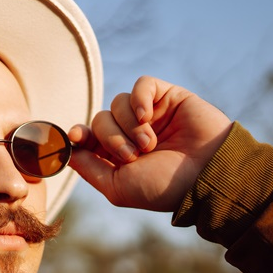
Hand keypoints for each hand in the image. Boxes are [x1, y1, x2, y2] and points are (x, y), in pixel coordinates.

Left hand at [67, 76, 231, 211]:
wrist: (205, 175)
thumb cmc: (163, 187)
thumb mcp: (117, 187)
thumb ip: (89, 169)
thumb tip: (67, 151)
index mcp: (116, 156)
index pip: (87, 136)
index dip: (79, 134)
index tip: (78, 136)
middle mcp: (130, 134)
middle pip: (99, 119)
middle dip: (111, 138)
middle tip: (134, 155)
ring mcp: (149, 115)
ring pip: (118, 102)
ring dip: (129, 126)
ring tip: (150, 144)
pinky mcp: (167, 97)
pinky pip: (141, 85)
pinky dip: (139, 98)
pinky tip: (148, 116)